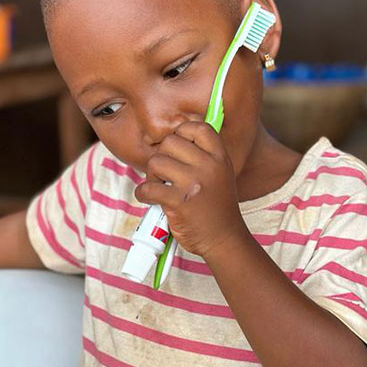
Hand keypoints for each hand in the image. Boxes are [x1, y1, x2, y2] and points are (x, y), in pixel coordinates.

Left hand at [134, 121, 249, 257]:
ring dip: (152, 176)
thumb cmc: (216, 205)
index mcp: (220, 157)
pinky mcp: (179, 202)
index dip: (182, 132)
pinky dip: (143, 193)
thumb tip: (176, 134)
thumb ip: (204, 154)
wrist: (224, 239)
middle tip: (165, 173)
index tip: (176, 147)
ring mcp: (194, 183)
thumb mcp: (221, 173)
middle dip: (162, 156)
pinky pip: (147, 188)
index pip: (198, 127)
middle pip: (170, 142)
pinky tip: (150, 198)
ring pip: (156, 162)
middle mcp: (209, 166)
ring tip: (160, 187)